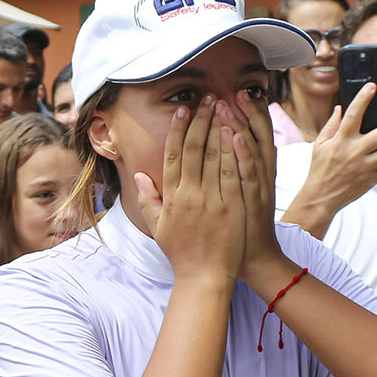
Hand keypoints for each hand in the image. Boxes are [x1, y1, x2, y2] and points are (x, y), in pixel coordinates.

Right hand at [131, 94, 243, 281]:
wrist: (205, 277)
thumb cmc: (181, 254)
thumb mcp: (157, 227)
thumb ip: (148, 199)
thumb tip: (139, 176)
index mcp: (171, 197)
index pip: (173, 155)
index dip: (178, 129)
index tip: (184, 110)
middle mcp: (190, 195)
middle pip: (195, 149)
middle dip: (200, 120)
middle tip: (207, 98)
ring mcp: (212, 200)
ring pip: (215, 156)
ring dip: (218, 128)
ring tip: (223, 106)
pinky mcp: (232, 207)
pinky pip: (233, 173)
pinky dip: (235, 151)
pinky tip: (237, 132)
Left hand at [228, 89, 286, 275]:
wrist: (257, 257)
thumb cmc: (242, 227)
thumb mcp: (240, 194)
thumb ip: (234, 171)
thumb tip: (225, 151)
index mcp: (256, 173)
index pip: (252, 137)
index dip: (245, 115)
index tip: (235, 95)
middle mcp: (261, 175)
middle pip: (255, 137)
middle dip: (245, 113)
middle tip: (233, 91)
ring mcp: (258, 187)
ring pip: (251, 150)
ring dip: (240, 125)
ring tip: (229, 104)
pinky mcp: (253, 200)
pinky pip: (248, 173)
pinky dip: (243, 153)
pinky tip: (234, 136)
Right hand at [297, 84, 376, 214]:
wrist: (321, 197)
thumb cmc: (320, 169)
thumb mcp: (319, 145)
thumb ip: (330, 125)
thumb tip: (339, 108)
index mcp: (341, 140)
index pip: (353, 114)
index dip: (363, 98)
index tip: (372, 86)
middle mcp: (355, 152)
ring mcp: (365, 166)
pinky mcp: (372, 179)